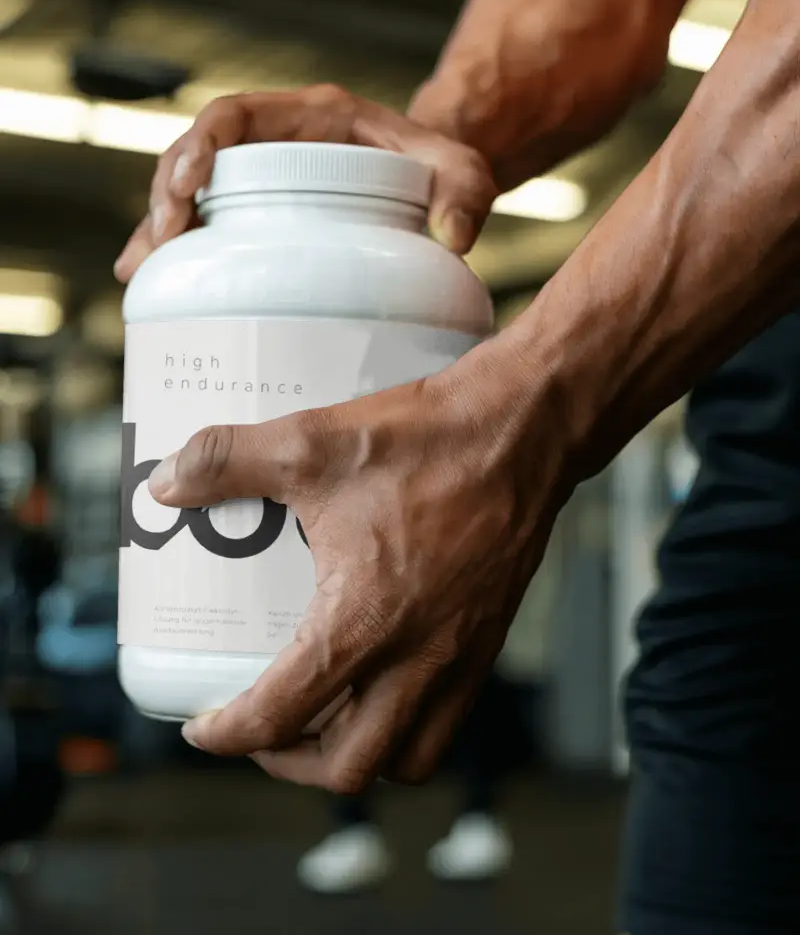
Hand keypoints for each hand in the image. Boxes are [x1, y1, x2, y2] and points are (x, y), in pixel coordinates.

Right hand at [114, 84, 497, 281]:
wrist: (436, 191)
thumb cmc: (443, 174)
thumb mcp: (464, 175)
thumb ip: (466, 195)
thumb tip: (453, 238)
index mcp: (312, 118)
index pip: (237, 116)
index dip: (203, 144)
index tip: (189, 182)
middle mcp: (278, 146)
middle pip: (199, 156)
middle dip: (168, 193)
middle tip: (162, 239)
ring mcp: (267, 184)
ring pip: (194, 195)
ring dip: (161, 228)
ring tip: (138, 269)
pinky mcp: (265, 218)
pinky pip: (211, 228)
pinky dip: (181, 256)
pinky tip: (151, 283)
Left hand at [147, 352, 566, 792]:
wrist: (526, 430)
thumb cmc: (429, 442)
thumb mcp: (312, 443)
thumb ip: (228, 462)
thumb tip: (168, 483)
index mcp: (365, 622)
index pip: (281, 714)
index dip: (228, 733)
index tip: (201, 726)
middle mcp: (417, 657)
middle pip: (348, 765)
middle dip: (288, 761)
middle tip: (259, 726)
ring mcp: (460, 655)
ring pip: (407, 757)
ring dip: (354, 756)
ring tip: (322, 719)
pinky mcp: (489, 640)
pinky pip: (448, 720)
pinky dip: (407, 727)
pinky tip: (383, 678)